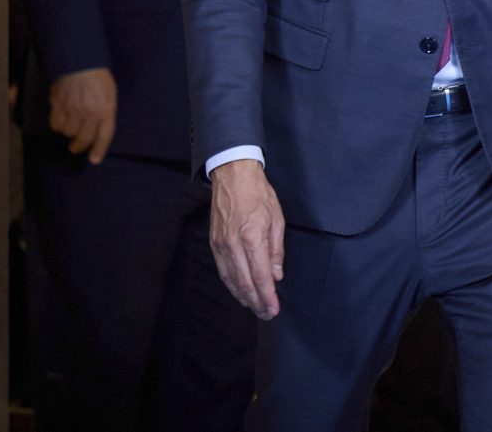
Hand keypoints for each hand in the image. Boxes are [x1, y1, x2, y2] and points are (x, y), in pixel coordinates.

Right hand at [48, 67, 116, 163]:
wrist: (80, 61)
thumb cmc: (97, 76)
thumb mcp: (109, 93)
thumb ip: (106, 110)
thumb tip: (100, 126)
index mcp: (106, 109)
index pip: (104, 135)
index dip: (99, 149)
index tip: (94, 160)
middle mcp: (90, 112)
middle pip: (84, 138)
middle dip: (79, 146)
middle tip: (76, 147)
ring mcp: (73, 109)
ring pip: (68, 132)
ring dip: (68, 133)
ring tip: (69, 128)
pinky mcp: (59, 105)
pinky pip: (55, 124)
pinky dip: (56, 125)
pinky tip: (60, 120)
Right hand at [210, 159, 285, 319]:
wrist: (232, 176)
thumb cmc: (258, 194)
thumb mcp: (276, 218)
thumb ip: (276, 249)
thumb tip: (277, 274)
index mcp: (252, 237)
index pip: (260, 275)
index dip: (267, 295)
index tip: (274, 309)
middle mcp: (233, 245)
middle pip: (244, 283)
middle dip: (256, 302)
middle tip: (267, 314)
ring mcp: (221, 245)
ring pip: (231, 280)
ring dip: (243, 297)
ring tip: (255, 308)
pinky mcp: (214, 243)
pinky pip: (223, 271)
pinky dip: (232, 285)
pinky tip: (240, 292)